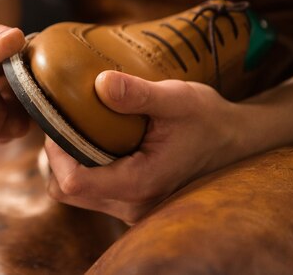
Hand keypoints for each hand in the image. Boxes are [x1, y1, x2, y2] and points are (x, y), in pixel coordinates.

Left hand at [44, 70, 243, 223]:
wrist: (235, 141)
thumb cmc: (207, 119)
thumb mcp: (177, 99)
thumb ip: (138, 94)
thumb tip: (101, 83)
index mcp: (139, 183)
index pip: (73, 182)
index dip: (57, 151)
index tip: (62, 121)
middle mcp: (132, 205)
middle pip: (67, 192)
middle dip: (58, 157)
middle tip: (67, 122)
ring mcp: (132, 208)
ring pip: (76, 195)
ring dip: (70, 163)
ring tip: (82, 129)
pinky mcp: (131, 202)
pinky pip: (92, 192)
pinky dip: (85, 168)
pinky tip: (97, 141)